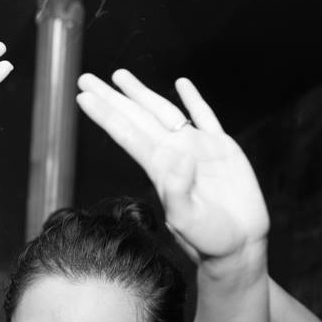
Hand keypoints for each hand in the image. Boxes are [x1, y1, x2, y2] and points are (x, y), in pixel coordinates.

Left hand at [75, 70, 267, 261]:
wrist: (239, 245)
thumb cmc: (208, 238)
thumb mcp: (187, 219)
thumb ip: (178, 190)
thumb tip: (178, 156)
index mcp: (160, 167)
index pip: (126, 133)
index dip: (105, 114)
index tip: (82, 97)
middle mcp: (173, 152)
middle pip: (136, 117)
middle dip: (112, 98)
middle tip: (86, 78)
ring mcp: (197, 147)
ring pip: (164, 111)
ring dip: (142, 93)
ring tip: (120, 76)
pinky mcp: (223, 148)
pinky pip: (206, 117)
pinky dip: (194, 99)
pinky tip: (182, 84)